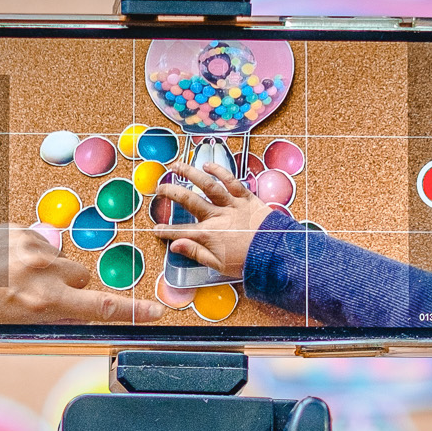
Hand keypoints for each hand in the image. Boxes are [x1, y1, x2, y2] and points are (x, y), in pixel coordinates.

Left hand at [0, 226, 158, 324]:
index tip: (155, 311)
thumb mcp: (19, 324)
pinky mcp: (17, 230)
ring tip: (17, 278)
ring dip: (48, 269)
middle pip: (80, 277)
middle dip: (69, 286)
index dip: (131, 311)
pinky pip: (39, 243)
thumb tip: (74, 309)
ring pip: (60, 259)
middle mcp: (41, 272)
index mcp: (44, 302)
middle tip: (42, 295)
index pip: (100, 307)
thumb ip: (54, 315)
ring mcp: (29, 247)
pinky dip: (30, 254)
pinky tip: (7, 263)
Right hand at [152, 164, 272, 281]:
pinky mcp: (247, 197)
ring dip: (190, 174)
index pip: (181, 232)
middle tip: (159, 188)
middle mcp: (217, 216)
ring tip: (177, 166)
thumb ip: (196, 253)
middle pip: (188, 200)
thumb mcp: (219, 265)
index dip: (166, 231)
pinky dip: (219, 171)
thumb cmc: (249, 262)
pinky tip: (208, 165)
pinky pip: (231, 181)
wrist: (276, 253)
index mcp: (209, 235)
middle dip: (171, 192)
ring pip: (207, 185)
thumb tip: (175, 246)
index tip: (155, 229)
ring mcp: (232, 204)